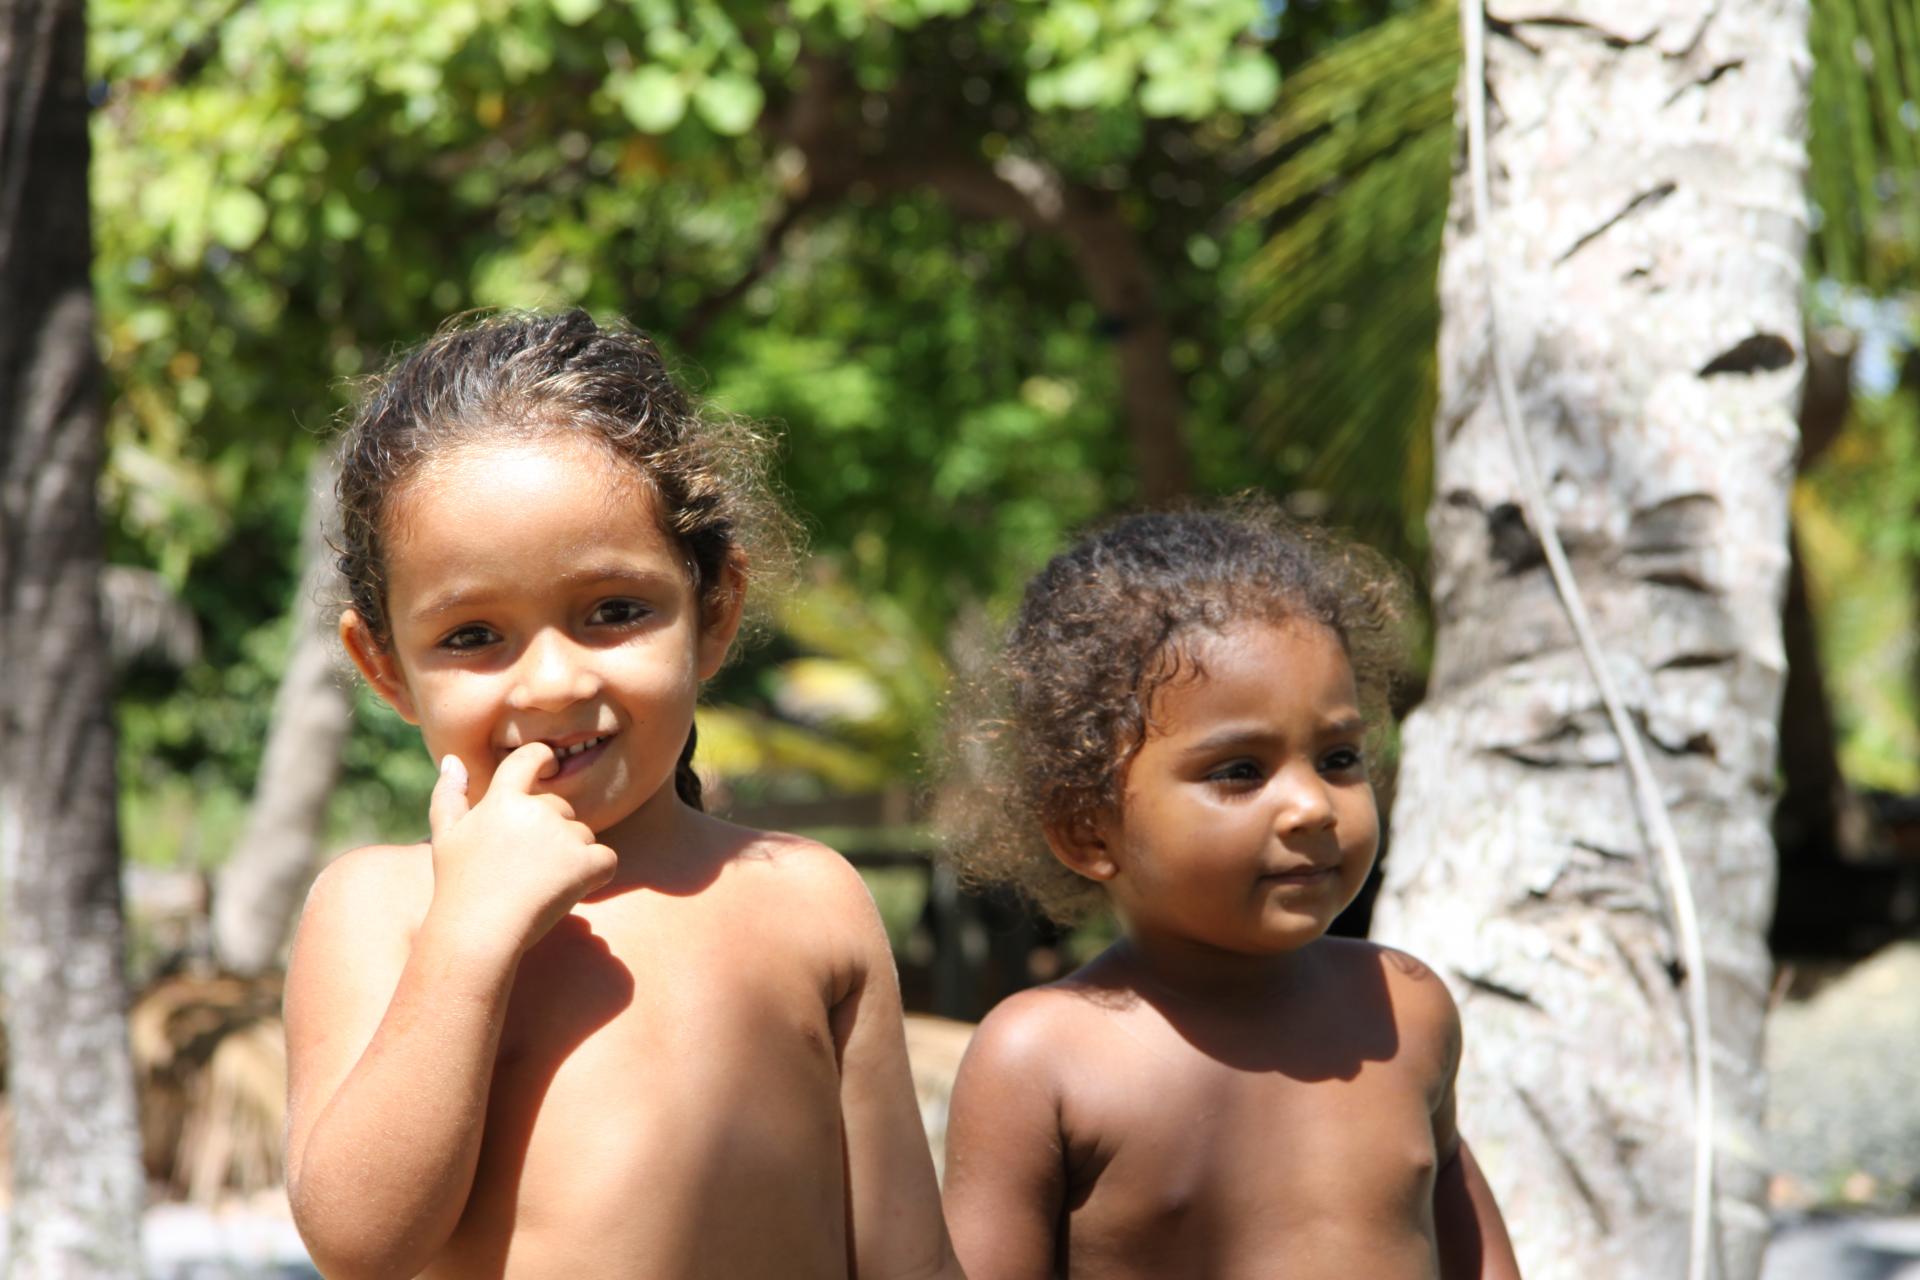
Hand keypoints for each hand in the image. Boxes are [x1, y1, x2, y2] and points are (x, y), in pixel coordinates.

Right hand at [424, 746, 618, 955]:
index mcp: (502, 800)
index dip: (542, 758)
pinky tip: (570, 891)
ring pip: (583, 835)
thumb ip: (449, 795)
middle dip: (552, 832)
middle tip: (526, 868)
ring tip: (540, 885)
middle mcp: (536, 810)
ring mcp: (563, 835)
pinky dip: (596, 874)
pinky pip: (606, 859)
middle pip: (561, 808)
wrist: (478, 933)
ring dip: (572, 856)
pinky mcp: (585, 862)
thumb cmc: (458, 888)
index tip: (549, 763)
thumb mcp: (445, 838)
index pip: (528, 759)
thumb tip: (453, 760)